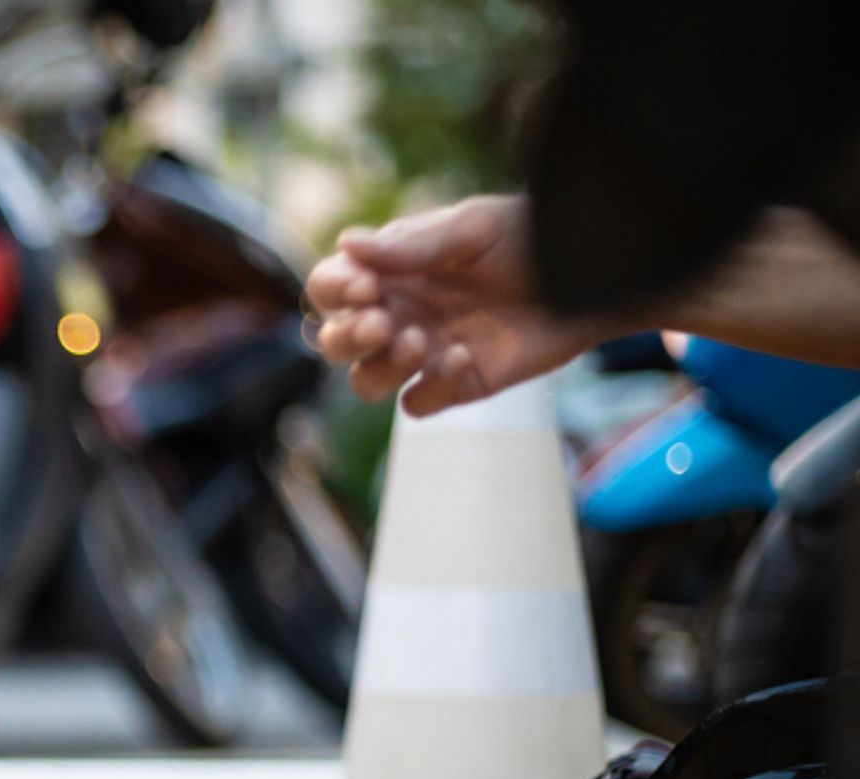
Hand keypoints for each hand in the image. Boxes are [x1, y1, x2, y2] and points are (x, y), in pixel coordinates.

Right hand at [306, 194, 627, 415]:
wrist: (593, 276)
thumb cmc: (530, 237)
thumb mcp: (471, 228)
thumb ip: (409, 244)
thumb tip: (346, 244)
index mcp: (389, 272)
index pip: (329, 287)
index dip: (333, 291)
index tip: (363, 286)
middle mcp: (397, 314)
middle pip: (335, 342)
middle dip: (348, 336)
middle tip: (384, 323)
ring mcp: (423, 354)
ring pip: (365, 381)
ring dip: (381, 368)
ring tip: (422, 342)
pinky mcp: (455, 385)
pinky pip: (416, 404)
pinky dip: (429, 388)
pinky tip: (463, 357)